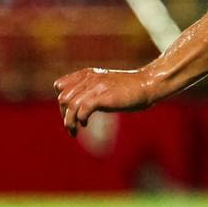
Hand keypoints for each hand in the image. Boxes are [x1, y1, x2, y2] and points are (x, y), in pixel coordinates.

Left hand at [53, 66, 170, 133]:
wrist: (147, 84)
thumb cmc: (128, 89)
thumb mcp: (105, 84)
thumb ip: (90, 90)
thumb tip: (77, 108)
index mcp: (87, 74)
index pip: (60, 86)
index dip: (62, 103)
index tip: (70, 114)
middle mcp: (89, 78)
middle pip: (63, 98)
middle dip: (64, 115)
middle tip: (72, 127)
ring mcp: (96, 86)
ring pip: (71, 105)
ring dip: (69, 121)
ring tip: (74, 132)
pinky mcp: (104, 96)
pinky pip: (83, 108)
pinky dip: (80, 119)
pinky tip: (85, 124)